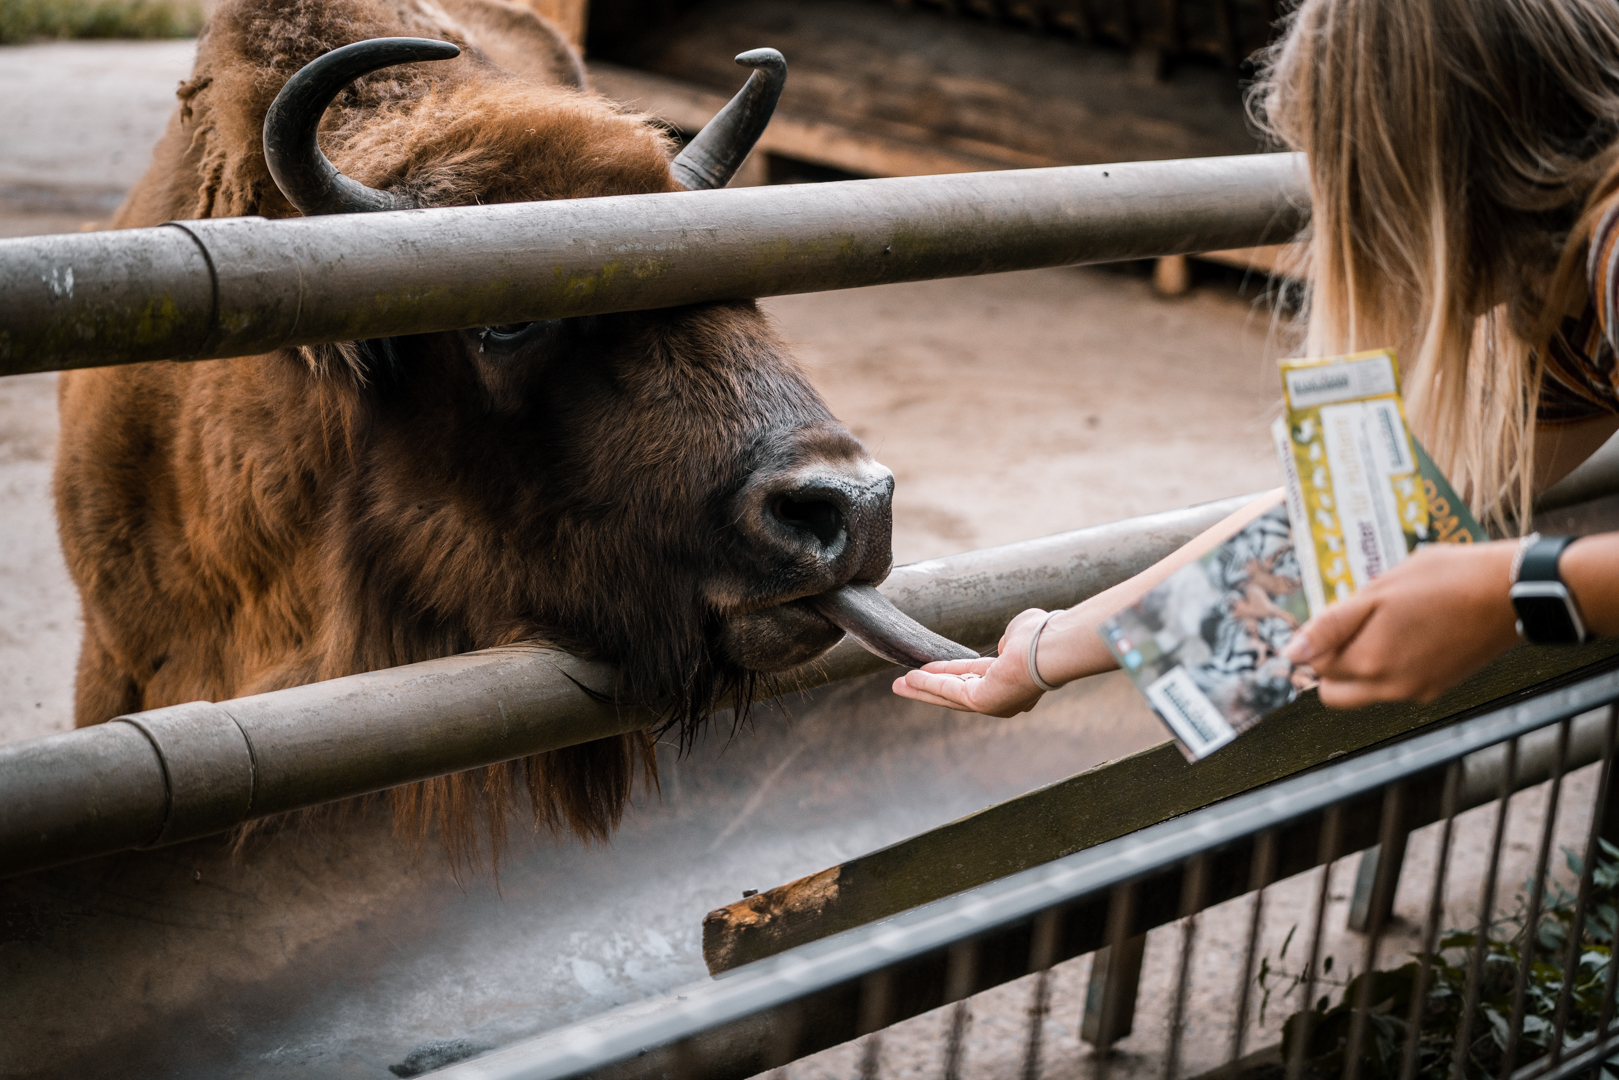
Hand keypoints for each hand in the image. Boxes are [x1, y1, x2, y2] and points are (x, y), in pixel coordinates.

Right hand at [892, 608, 1053, 716]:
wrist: (1049, 647)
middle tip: (907, 684)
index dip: (952, 671)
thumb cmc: (1040, 636)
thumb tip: (1003, 646)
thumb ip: (1007, 640)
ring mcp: (992, 703)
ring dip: (923, 689)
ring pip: (950, 695)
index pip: (976, 676)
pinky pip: (949, 690)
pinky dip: (928, 685)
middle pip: (958, 692)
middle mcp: (1003, 698)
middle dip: (930, 688)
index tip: (932, 669)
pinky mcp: (981, 702)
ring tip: (899, 685)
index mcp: (1013, 681)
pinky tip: (910, 679)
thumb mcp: (1019, 632)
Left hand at [1283, 541, 1520, 707]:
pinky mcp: (1439, 688)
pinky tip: (1412, 630)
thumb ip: (1331, 626)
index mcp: (1369, 664)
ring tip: (1389, 621)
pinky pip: (1398, 684)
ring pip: (1366, 688)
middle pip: (1335, 690)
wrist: (1510, 592)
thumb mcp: (1378, 592)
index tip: (1339, 613)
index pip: (1315, 665)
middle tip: (1355, 623)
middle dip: (1334, 661)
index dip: (1320, 638)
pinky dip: (1394, 663)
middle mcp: (1390, 689)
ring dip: (1364, 661)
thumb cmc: (1443, 581)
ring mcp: (1417, 692)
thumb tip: (1291, 654)